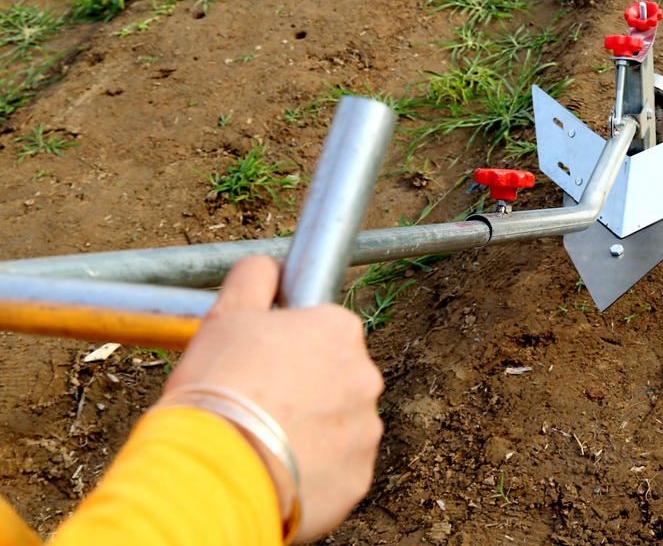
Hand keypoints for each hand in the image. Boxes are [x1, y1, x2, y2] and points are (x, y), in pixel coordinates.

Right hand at [164, 255, 383, 542]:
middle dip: (304, 385)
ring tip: (264, 439)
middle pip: (334, 375)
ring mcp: (365, 430)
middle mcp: (364, 376)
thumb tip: (269, 267)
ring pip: (338, 422)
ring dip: (310, 427)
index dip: (288, 344)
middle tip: (259, 401)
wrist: (215, 472)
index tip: (264, 362)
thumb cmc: (220, 385)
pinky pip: (338, 466)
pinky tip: (278, 470)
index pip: (322, 329)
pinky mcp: (358, 478)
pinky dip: (314, 468)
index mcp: (339, 329)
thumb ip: (255, 277)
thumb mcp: (228, 313)